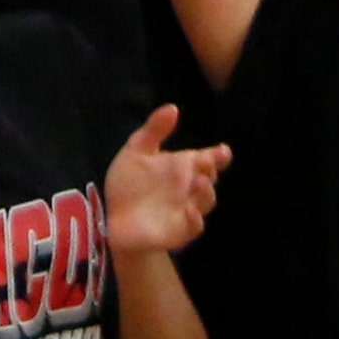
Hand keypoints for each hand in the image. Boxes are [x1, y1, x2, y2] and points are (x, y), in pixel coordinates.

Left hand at [105, 105, 230, 254]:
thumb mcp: (136, 152)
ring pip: (206, 201)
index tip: (222, 151)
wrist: (116, 221)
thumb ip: (153, 130)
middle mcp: (190, 188)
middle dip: (211, 171)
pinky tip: (189, 211)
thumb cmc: (129, 185)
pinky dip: (195, 220)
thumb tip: (173, 107)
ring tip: (198, 182)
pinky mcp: (180, 231)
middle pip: (210, 178)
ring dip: (206, 193)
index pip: (208, 159)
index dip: (219, 155)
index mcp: (184, 167)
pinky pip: (194, 227)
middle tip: (205, 163)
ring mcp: (187, 210)